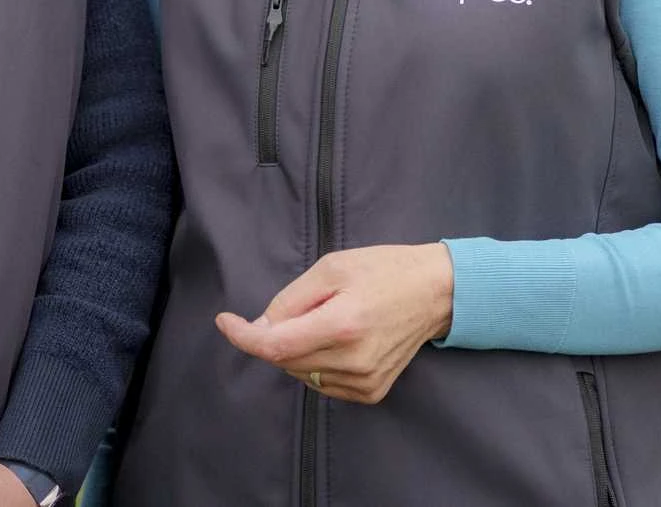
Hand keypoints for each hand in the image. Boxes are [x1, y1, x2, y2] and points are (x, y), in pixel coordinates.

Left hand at [215, 242, 454, 405]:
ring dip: (296, 350)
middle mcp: (353, 361)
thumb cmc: (383, 270)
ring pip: (302, 374)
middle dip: (276, 335)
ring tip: (326, 320)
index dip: (244, 336)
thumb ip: (291, 299)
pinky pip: (323, 384)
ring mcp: (364, 383)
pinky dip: (316, 364)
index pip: (276, 346)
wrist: (435, 293)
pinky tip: (336, 341)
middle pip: (285, 361)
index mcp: (342, 326)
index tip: (225, 321)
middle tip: (300, 307)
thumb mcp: (332, 267)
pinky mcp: (371, 393)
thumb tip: (260, 328)